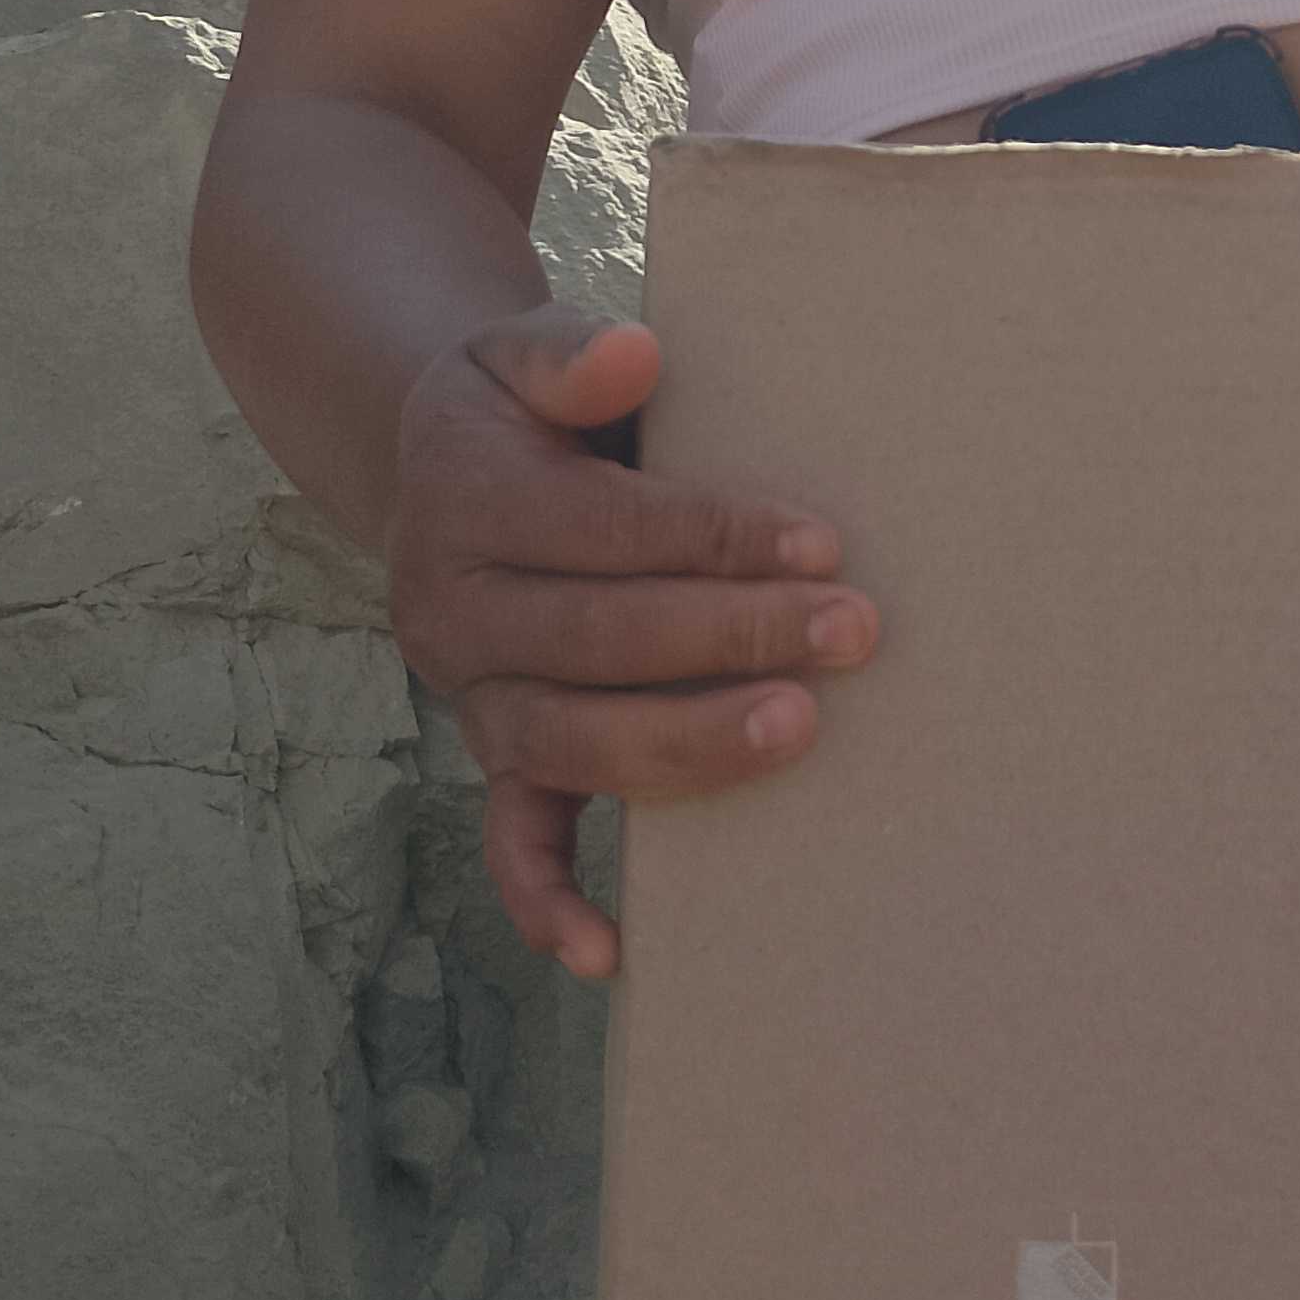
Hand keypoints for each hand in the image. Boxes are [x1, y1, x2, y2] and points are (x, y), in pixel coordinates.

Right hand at [386, 306, 878, 980]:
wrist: (443, 467)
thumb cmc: (527, 408)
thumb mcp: (521, 350)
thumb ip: (569, 352)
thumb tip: (633, 356)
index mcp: (468, 505)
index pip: (606, 531)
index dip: (714, 538)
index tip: (821, 545)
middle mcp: (454, 612)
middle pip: (601, 639)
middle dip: (732, 637)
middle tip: (855, 631)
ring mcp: (474, 697)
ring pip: (573, 741)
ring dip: (687, 745)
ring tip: (797, 729)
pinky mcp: (497, 756)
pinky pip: (512, 839)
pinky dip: (548, 898)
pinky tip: (611, 950)